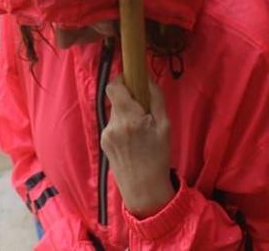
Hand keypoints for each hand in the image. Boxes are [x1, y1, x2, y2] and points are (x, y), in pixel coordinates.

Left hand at [100, 77, 173, 217]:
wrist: (144, 189)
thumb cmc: (158, 157)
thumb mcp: (165, 125)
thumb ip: (155, 98)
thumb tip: (147, 78)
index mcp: (128, 118)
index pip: (113, 86)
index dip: (122, 79)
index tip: (134, 82)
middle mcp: (113, 125)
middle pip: (117, 99)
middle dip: (130, 101)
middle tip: (146, 112)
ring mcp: (105, 135)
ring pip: (116, 113)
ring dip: (127, 115)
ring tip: (141, 132)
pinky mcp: (104, 143)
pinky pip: (114, 126)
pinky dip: (123, 127)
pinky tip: (134, 142)